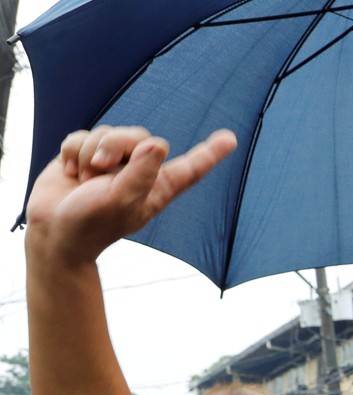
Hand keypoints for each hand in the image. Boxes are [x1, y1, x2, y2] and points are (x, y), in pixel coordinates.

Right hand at [26, 125, 236, 260]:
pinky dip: (73, 151)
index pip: (190, 168)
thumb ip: (140, 173)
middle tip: (99, 169)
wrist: (53, 233)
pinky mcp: (85, 155)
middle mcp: (139, 171)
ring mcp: (112, 162)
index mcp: (158, 187)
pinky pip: (82, 135)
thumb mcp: (120, 202)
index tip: (230, 138)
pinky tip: (71, 172)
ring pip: (109, 133)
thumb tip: (155, 145)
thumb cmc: (92, 225)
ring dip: (90, 152)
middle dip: (115, 145)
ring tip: (85, 178)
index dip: (210, 153)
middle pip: (139, 137)